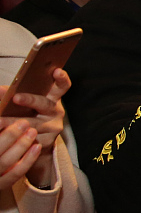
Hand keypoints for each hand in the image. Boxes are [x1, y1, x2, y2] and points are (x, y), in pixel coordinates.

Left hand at [0, 69, 70, 187]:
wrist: (37, 140)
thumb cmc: (29, 114)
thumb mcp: (29, 102)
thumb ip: (18, 94)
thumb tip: (1, 90)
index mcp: (53, 98)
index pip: (62, 86)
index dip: (62, 78)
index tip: (57, 70)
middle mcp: (56, 112)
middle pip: (45, 104)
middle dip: (30, 99)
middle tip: (15, 97)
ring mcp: (53, 128)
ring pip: (33, 124)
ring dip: (13, 121)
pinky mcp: (46, 142)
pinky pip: (28, 139)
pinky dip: (13, 136)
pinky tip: (2, 133)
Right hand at [0, 120, 40, 189]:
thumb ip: (0, 133)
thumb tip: (2, 121)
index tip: (2, 120)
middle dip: (10, 136)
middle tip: (24, 122)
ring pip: (5, 162)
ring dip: (21, 146)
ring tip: (32, 131)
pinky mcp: (0, 185)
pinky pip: (15, 173)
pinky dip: (28, 160)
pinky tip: (37, 146)